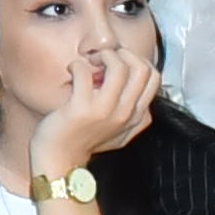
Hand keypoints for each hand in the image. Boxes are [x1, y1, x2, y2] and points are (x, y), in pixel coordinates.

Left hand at [29, 43, 158, 181]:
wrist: (60, 161)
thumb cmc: (84, 141)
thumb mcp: (120, 133)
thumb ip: (135, 116)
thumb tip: (138, 91)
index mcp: (136, 115)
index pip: (154, 77)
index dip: (137, 61)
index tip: (118, 64)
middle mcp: (126, 113)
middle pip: (143, 68)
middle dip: (122, 54)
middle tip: (102, 60)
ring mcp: (105, 111)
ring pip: (119, 67)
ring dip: (102, 56)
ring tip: (88, 63)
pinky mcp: (82, 109)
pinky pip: (84, 72)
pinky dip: (77, 64)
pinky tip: (72, 70)